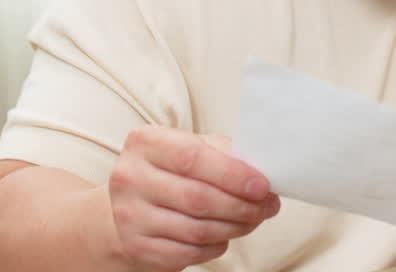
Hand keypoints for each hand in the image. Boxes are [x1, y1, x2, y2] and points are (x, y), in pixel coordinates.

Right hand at [108, 127, 279, 269]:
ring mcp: (128, 215)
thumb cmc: (171, 171)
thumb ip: (223, 153)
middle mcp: (129, 178)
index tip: (262, 186)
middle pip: (198, 197)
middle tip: (266, 207)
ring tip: (252, 220)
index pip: (192, 157)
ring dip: (234, 228)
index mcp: (145, 143)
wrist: (131, 204)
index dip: (233, 174)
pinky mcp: (134, 247)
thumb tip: (263, 171)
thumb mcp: (192, 148)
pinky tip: (225, 237)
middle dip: (241, 206)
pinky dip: (214, 247)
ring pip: (196, 229)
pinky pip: (187, 253)